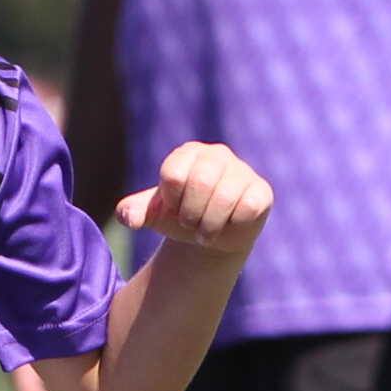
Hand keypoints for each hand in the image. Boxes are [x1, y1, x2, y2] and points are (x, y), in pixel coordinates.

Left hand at [116, 142, 271, 262]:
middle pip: (200, 182)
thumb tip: (129, 219)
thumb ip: (131, 212)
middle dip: (191, 214)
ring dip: (210, 225)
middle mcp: (217, 155)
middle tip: (191, 223)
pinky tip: (231, 224)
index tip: (176, 207)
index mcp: (187, 154)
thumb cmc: (180, 217)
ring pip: (225, 197)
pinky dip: (234, 224)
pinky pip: (248, 208)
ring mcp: (242, 171)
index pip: (174, 174)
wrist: (211, 236)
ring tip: (207, 231)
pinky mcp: (261, 191)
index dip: (172, 201)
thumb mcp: (152, 215)